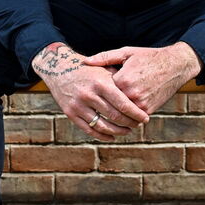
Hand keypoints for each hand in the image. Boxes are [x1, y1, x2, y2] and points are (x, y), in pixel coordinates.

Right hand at [31, 42, 149, 139]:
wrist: (59, 67)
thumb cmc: (89, 69)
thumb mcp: (104, 69)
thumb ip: (120, 81)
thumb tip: (140, 95)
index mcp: (101, 83)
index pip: (123, 104)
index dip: (136, 113)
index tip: (145, 118)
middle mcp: (89, 95)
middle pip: (114, 116)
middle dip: (130, 123)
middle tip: (138, 124)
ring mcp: (78, 105)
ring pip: (103, 126)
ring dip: (118, 131)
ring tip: (127, 131)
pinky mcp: (70, 113)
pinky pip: (89, 130)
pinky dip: (103, 136)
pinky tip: (112, 137)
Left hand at [83, 42, 202, 115]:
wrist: (175, 66)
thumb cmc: (149, 57)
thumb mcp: (126, 53)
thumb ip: (104, 58)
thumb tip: (85, 62)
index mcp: (122, 79)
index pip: (102, 91)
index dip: (97, 90)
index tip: (92, 89)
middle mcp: (131, 93)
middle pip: (110, 105)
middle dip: (103, 105)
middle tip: (96, 104)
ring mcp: (141, 104)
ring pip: (121, 114)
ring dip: (114, 114)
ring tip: (107, 110)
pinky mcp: (149, 110)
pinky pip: (133, 117)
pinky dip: (127, 116)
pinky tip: (122, 112)